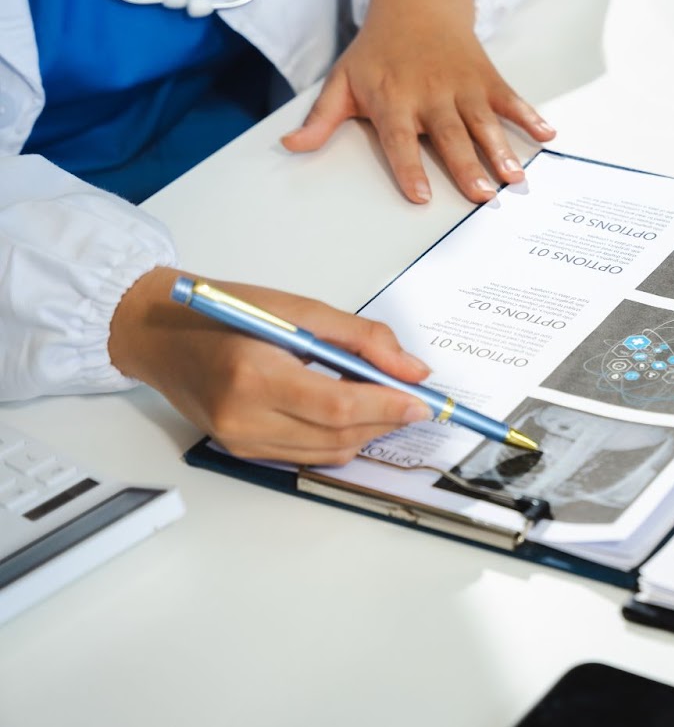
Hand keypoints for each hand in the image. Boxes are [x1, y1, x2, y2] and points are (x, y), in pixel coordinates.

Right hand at [108, 268, 433, 464]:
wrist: (160, 333)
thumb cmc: (224, 312)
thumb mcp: (299, 309)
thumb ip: (361, 338)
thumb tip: (412, 370)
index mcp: (254, 375)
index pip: (337, 406)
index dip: (387, 406)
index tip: (424, 400)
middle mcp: (242, 416)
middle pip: (336, 435)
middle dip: (387, 420)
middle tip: (418, 401)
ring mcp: (239, 440)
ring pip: (326, 452)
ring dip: (368, 432)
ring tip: (391, 404)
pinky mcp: (240, 450)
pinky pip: (306, 454)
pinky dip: (338, 438)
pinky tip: (354, 414)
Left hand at [281, 0, 553, 203]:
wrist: (415, 2)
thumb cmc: (378, 50)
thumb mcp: (343, 80)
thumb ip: (322, 119)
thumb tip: (291, 146)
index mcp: (393, 99)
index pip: (400, 139)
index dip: (410, 167)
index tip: (421, 197)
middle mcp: (430, 93)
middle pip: (449, 136)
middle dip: (467, 166)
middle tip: (483, 196)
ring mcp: (462, 85)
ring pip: (483, 122)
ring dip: (501, 149)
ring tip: (515, 177)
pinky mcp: (486, 77)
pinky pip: (511, 99)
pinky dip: (530, 115)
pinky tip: (547, 135)